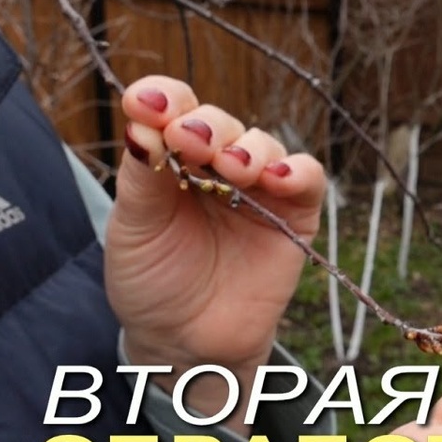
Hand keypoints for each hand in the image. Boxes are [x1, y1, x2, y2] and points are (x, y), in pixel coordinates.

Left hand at [106, 76, 324, 425]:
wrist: (187, 342)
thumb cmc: (154, 283)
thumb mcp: (134, 228)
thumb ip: (141, 175)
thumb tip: (138, 121)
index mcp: (172, 159)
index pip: (174, 110)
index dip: (164, 98)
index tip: (144, 102)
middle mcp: (216, 166)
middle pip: (220, 123)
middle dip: (205, 126)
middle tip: (188, 140)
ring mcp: (259, 189)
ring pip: (264, 144)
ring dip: (248, 148)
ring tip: (232, 167)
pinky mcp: (295, 215)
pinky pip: (307, 177)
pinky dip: (296, 170)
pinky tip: (276, 178)